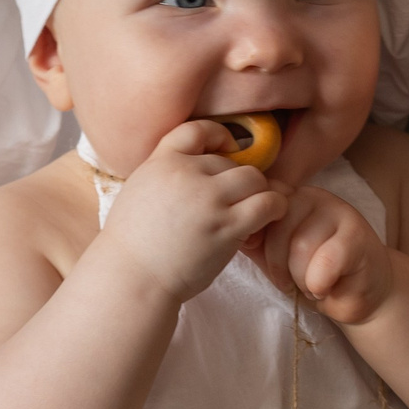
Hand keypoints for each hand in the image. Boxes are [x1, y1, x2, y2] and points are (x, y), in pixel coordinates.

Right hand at [101, 120, 288, 301]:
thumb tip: (194, 169)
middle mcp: (186, 174)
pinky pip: (267, 204)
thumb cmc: (133, 246)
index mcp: (161, 162)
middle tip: (234, 205)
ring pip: (254, 178)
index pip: (196, 130)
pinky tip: (273, 216)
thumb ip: (165, 175)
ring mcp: (208, 199)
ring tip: (254, 211)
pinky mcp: (227, 226)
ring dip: (259, 193)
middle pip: (230, 162)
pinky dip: (276, 207)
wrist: (132, 279)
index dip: (218, 135)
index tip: (228, 149)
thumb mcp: (139, 192)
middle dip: (236, 182)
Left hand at [249, 183, 394, 325]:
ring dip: (300, 278)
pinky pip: (326, 262)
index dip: (257, 237)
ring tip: (310, 284)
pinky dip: (319, 284)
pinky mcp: (358, 235)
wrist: (358, 293)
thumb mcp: (275, 256)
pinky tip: (325, 288)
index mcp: (290, 197)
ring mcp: (339, 211)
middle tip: (289, 281)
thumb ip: (255, 240)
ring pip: (301, 245)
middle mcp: (313, 196)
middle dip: (278, 265)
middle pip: (278, 227)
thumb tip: (233, 230)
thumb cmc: (314, 274)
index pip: (261, 205)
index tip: (264, 258)